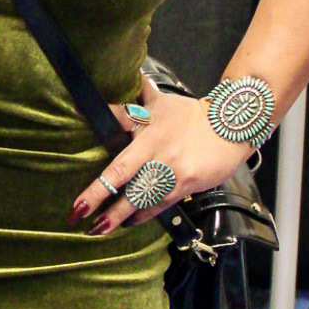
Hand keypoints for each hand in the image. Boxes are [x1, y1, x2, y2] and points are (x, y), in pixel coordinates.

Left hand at [69, 81, 256, 235]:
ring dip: (118, 215)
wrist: (231, 128)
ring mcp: (172, 171)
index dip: (98, 176)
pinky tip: (128, 222)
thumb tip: (125, 79)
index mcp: (148, 132)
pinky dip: (142, 215)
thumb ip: (139, 97)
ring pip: (140, 197)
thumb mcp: (163, 102)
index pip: (118, 153)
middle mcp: (157, 153)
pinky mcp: (185, 185)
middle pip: (122, 177)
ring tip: (99, 229)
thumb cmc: (192, 116)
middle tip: (78, 214)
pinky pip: (159, 205)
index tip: (79, 192)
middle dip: (99, 197)